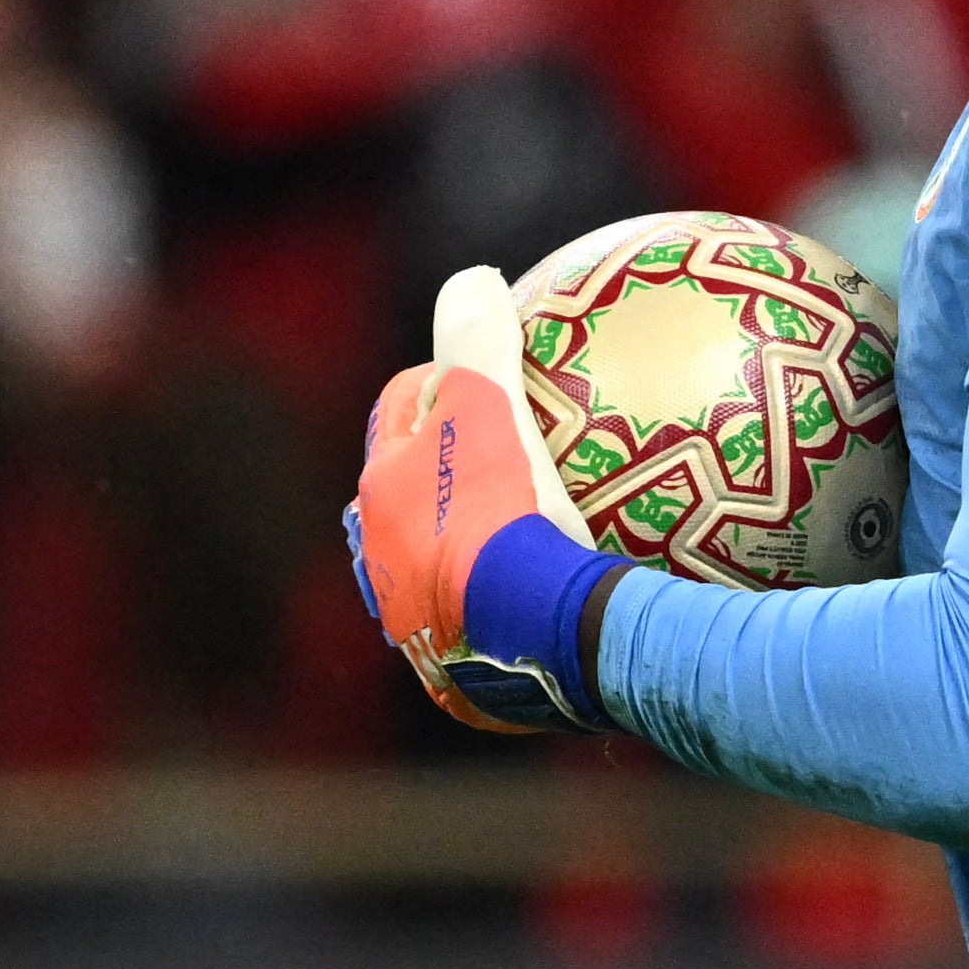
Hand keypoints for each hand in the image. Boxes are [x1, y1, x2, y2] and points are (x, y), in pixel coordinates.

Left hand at [345, 265, 615, 735]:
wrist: (544, 642)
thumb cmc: (511, 513)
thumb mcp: (492, 406)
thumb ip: (477, 338)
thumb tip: (474, 278)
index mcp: (381, 500)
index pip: (400, 419)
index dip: (439, 389)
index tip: (487, 377)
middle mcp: (387, 571)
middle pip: (417, 500)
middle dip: (454, 475)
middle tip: (520, 450)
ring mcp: (427, 634)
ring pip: (452, 575)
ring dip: (488, 551)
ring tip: (552, 529)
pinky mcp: (472, 690)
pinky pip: (505, 634)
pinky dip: (532, 612)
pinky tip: (587, 599)